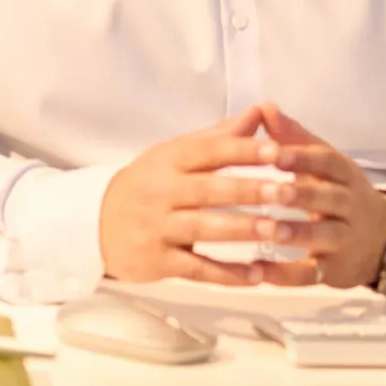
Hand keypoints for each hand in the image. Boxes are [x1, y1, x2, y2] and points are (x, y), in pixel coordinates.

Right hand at [99, 111, 327, 286]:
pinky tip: (258, 275)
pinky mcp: (157, 261)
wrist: (95, 224)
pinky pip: (197, 268)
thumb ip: (219, 137)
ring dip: (243, 231)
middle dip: (251, 191)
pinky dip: (228, 274)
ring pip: (204, 230)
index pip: (208, 151)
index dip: (243, 150)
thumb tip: (260, 111)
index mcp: (169, 161)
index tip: (279, 151)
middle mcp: (161, 192)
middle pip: (210, 190)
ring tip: (279, 231)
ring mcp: (157, 228)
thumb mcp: (174, 154)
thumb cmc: (148, 184)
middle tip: (290, 192)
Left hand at [253, 106, 385, 289]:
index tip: (274, 152)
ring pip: (323, 236)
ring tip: (269, 231)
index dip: (302, 157)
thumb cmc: (339, 194)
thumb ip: (293, 138)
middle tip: (273, 191)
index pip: (327, 161)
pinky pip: (311, 274)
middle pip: (328, 197)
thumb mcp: (323, 164)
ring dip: (297, 233)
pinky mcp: (333, 270)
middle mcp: (349, 205)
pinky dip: (285, 275)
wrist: (381, 241)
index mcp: (343, 175)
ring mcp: (343, 239)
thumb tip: (264, 107)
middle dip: (302, 194)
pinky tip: (259, 271)